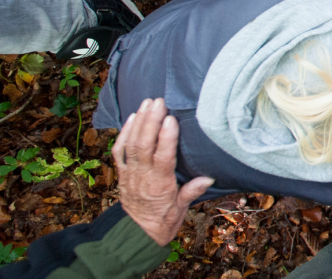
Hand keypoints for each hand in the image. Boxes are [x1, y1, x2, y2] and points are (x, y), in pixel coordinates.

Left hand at [113, 98, 214, 246]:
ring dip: (139, 121)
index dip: (166, 138)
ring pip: (131, 144)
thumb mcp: (181, 209)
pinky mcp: (122, 172)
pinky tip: (132, 117)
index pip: (162, 158)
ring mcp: (129, 173)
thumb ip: (191, 191)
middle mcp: (142, 176)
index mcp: (160, 185)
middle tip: (159, 102)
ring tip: (147, 103)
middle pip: (144, 145)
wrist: (137, 232)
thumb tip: (208, 178)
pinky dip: (124, 132)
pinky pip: (119, 150)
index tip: (171, 120)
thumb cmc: (164, 219)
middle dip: (150, 121)